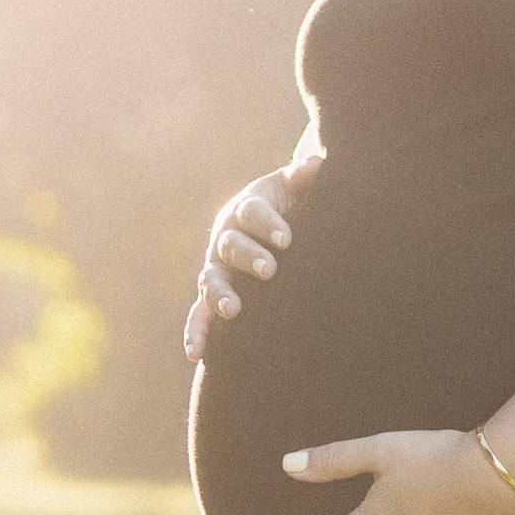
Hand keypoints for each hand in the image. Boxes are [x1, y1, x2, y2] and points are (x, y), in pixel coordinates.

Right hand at [184, 153, 321, 362]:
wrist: (268, 230)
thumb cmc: (287, 208)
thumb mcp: (294, 190)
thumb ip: (304, 177)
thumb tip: (318, 160)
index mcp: (245, 209)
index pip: (252, 213)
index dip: (268, 225)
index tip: (287, 239)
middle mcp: (225, 238)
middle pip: (230, 245)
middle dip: (248, 257)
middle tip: (270, 269)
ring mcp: (216, 269)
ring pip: (210, 281)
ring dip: (220, 295)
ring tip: (233, 310)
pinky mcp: (212, 296)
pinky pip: (199, 315)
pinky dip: (196, 333)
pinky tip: (197, 354)